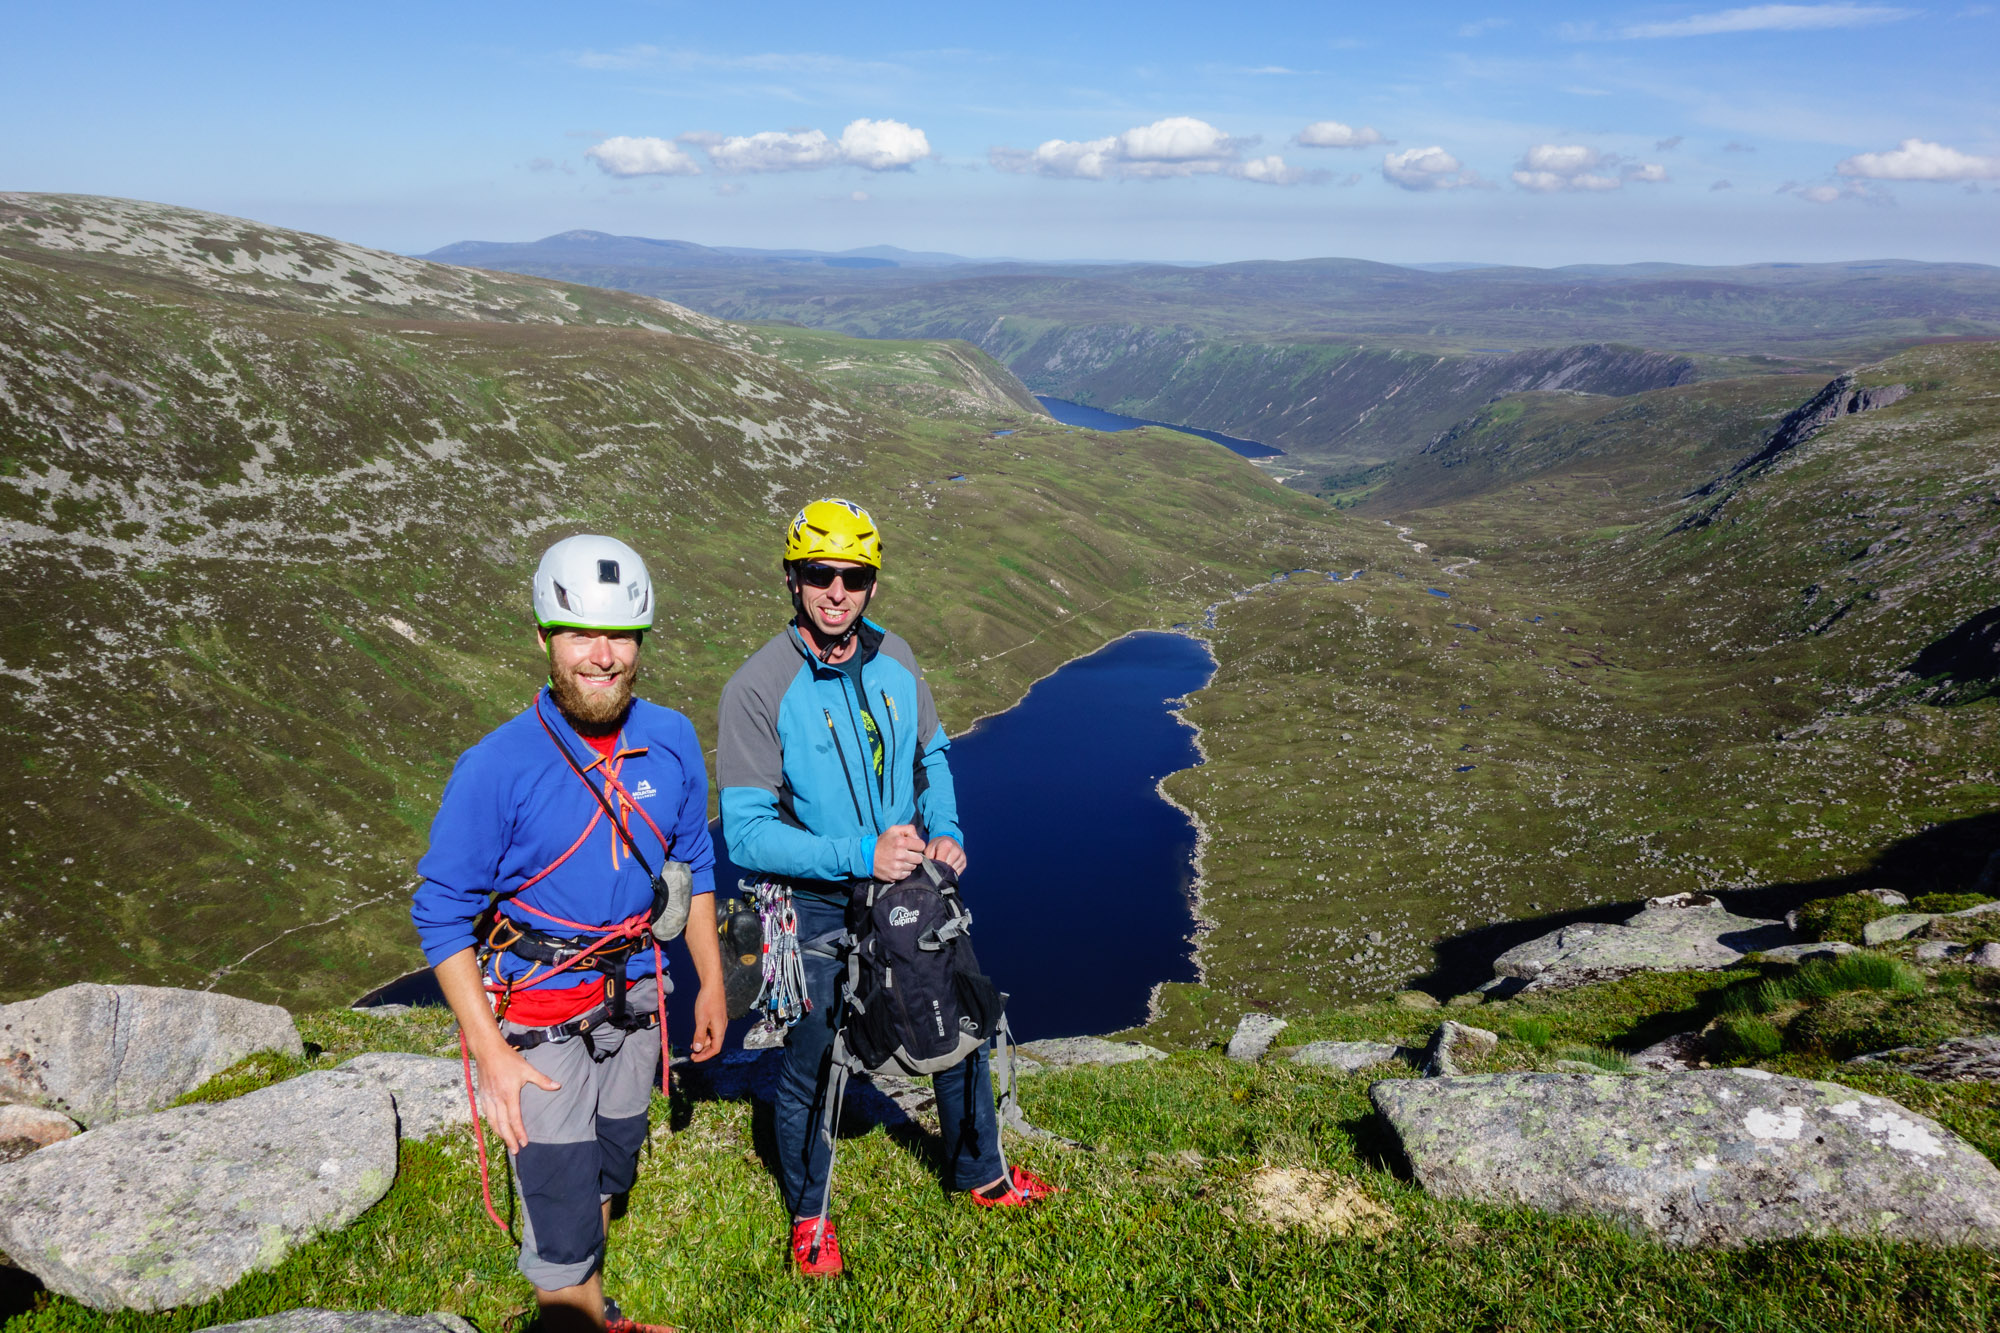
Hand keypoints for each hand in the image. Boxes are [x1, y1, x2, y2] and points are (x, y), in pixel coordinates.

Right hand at [470, 1039, 559, 1153]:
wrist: (488, 1051)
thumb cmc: (509, 1060)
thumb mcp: (527, 1068)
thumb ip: (542, 1080)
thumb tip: (558, 1086)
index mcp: (508, 1094)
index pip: (514, 1119)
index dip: (519, 1132)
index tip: (524, 1143)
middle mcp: (497, 1099)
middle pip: (502, 1125)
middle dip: (509, 1139)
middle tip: (515, 1151)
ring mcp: (488, 1098)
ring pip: (493, 1121)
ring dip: (500, 1134)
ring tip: (507, 1143)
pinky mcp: (482, 1096)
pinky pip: (486, 1114)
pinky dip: (491, 1124)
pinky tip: (496, 1128)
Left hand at [688, 984, 727, 1062]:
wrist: (712, 985)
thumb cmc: (707, 1001)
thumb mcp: (701, 1020)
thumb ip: (699, 1035)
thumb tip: (697, 1049)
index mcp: (720, 1029)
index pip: (715, 1049)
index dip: (705, 1056)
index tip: (694, 1059)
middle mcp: (721, 1027)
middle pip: (714, 1044)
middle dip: (703, 1051)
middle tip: (691, 1055)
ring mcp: (719, 1022)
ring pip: (712, 1038)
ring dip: (702, 1043)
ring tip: (691, 1047)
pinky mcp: (716, 1017)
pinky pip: (711, 1031)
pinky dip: (703, 1035)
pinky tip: (696, 1036)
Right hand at [873, 823, 925, 881]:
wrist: (868, 857)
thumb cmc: (882, 842)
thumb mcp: (894, 830)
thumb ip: (909, 829)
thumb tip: (918, 838)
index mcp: (901, 842)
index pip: (921, 845)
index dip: (918, 845)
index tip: (912, 846)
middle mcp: (900, 855)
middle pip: (919, 858)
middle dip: (914, 855)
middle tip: (906, 853)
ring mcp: (898, 867)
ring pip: (914, 867)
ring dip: (909, 863)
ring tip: (900, 859)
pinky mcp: (895, 875)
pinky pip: (907, 874)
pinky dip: (904, 871)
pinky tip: (897, 866)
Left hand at [924, 836, 966, 874]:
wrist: (949, 841)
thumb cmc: (937, 846)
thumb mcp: (929, 848)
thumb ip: (928, 858)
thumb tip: (929, 869)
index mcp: (947, 845)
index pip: (941, 862)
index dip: (935, 867)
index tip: (931, 868)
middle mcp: (956, 851)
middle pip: (947, 868)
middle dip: (940, 870)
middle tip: (935, 869)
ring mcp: (962, 858)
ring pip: (952, 872)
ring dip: (946, 873)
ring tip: (941, 868)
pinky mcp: (964, 864)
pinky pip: (956, 874)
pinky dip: (950, 874)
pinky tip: (947, 869)